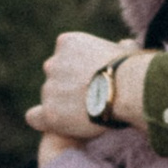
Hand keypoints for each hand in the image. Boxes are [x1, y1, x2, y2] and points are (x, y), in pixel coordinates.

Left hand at [29, 30, 125, 144]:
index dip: (77, 70)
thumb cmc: (132, 70)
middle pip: (55, 77)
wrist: (126, 88)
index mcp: (67, 43)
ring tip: (87, 113)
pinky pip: (35, 117)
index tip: (91, 79)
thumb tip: (124, 45)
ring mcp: (49, 88)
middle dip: (68, 86)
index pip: (63, 56)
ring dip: (63, 105)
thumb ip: (119, 48)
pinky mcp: (50, 112)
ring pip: (50, 98)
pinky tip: (54, 124)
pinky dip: (42, 120)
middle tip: (89, 98)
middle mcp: (52, 63)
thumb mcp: (126, 50)